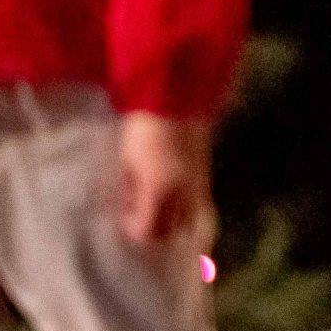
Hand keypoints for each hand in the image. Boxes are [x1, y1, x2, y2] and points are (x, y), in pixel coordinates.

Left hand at [116, 114, 211, 245]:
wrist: (177, 98)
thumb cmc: (144, 129)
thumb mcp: (127, 160)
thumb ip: (130, 189)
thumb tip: (128, 205)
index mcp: (160, 190)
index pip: (146, 229)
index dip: (131, 226)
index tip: (123, 211)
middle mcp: (184, 192)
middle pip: (171, 231)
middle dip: (154, 230)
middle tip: (139, 213)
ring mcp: (199, 183)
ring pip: (191, 220)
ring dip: (174, 222)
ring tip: (160, 209)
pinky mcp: (207, 173)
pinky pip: (201, 203)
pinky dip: (189, 209)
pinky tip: (176, 198)